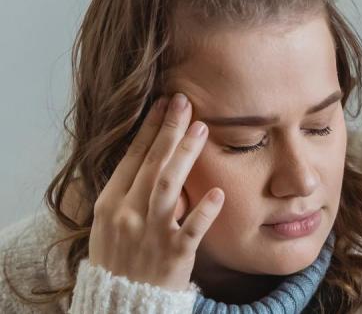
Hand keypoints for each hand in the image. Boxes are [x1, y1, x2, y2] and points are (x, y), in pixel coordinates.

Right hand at [88, 93, 223, 290]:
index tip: (164, 103)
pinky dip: (204, 211)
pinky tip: (217, 192)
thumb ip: (128, 193)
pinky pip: (191, 229)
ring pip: (169, 187)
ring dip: (186, 155)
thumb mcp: (110, 224)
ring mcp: (151, 234)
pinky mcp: (174, 255)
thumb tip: (150, 156)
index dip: (149, 128)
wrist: (122, 304)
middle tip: (186, 102)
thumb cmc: (121, 260)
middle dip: (169, 130)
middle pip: (152, 164)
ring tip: (203, 129)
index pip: (132, 158)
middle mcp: (128, 215)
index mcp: (109, 205)